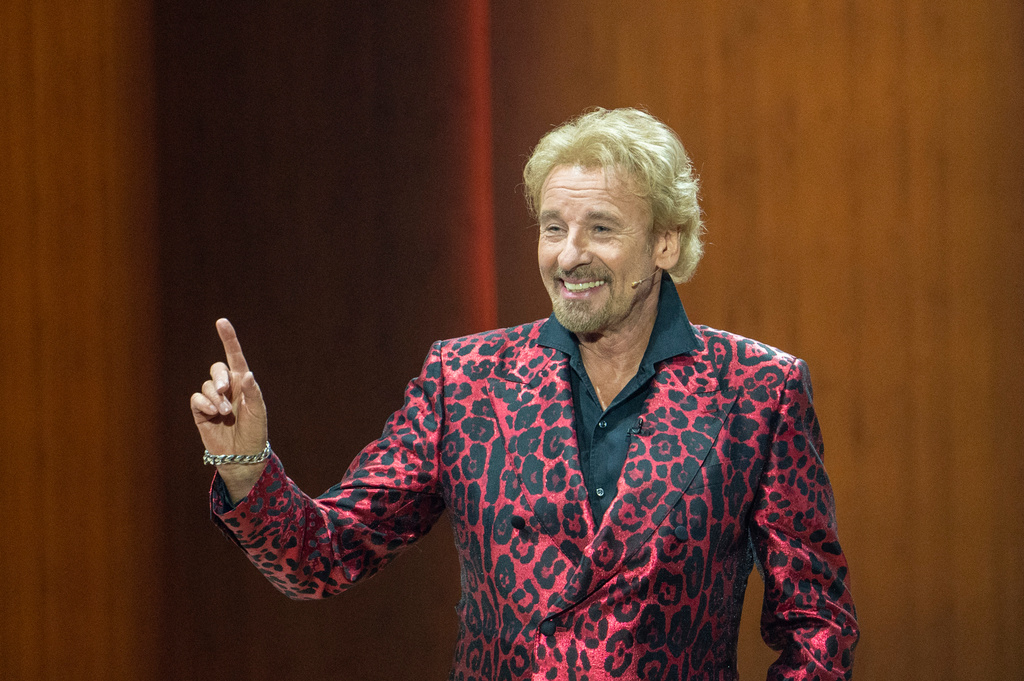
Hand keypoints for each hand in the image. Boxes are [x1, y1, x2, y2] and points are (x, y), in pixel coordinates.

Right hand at [190, 318, 268, 500]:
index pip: (235, 357)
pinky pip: (196, 399)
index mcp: (243, 383)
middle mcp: (227, 388)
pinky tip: (213, 414)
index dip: (228, 339)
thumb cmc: (255, 432)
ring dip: (214, 397)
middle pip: (216, 369)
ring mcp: (213, 400)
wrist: (242, 456)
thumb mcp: (259, 412)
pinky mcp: (201, 412)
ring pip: (206, 386)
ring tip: (224, 412)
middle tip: (224, 390)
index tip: (221, 322)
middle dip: (219, 377)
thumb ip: (253, 392)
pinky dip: (204, 404)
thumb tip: (245, 374)